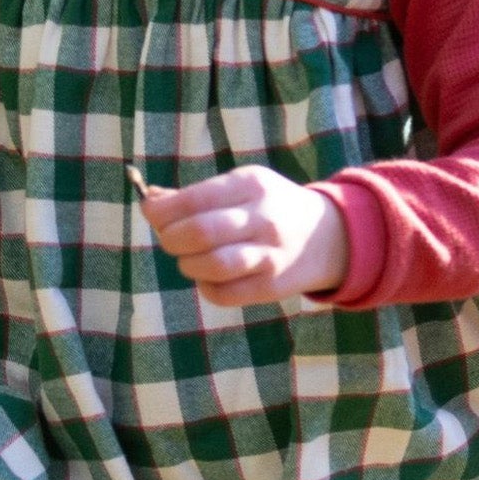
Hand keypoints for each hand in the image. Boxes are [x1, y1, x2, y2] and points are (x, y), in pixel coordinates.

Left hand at [140, 165, 348, 306]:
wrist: (328, 236)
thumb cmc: (269, 207)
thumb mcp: (241, 187)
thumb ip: (196, 195)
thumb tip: (150, 200)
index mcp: (250, 185)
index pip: (193, 199)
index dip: (162, 211)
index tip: (152, 214)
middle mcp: (262, 218)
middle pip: (198, 233)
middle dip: (170, 238)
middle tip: (170, 239)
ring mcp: (269, 255)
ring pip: (211, 265)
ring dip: (186, 264)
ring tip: (188, 258)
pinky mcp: (271, 286)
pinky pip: (223, 294)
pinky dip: (205, 286)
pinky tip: (207, 277)